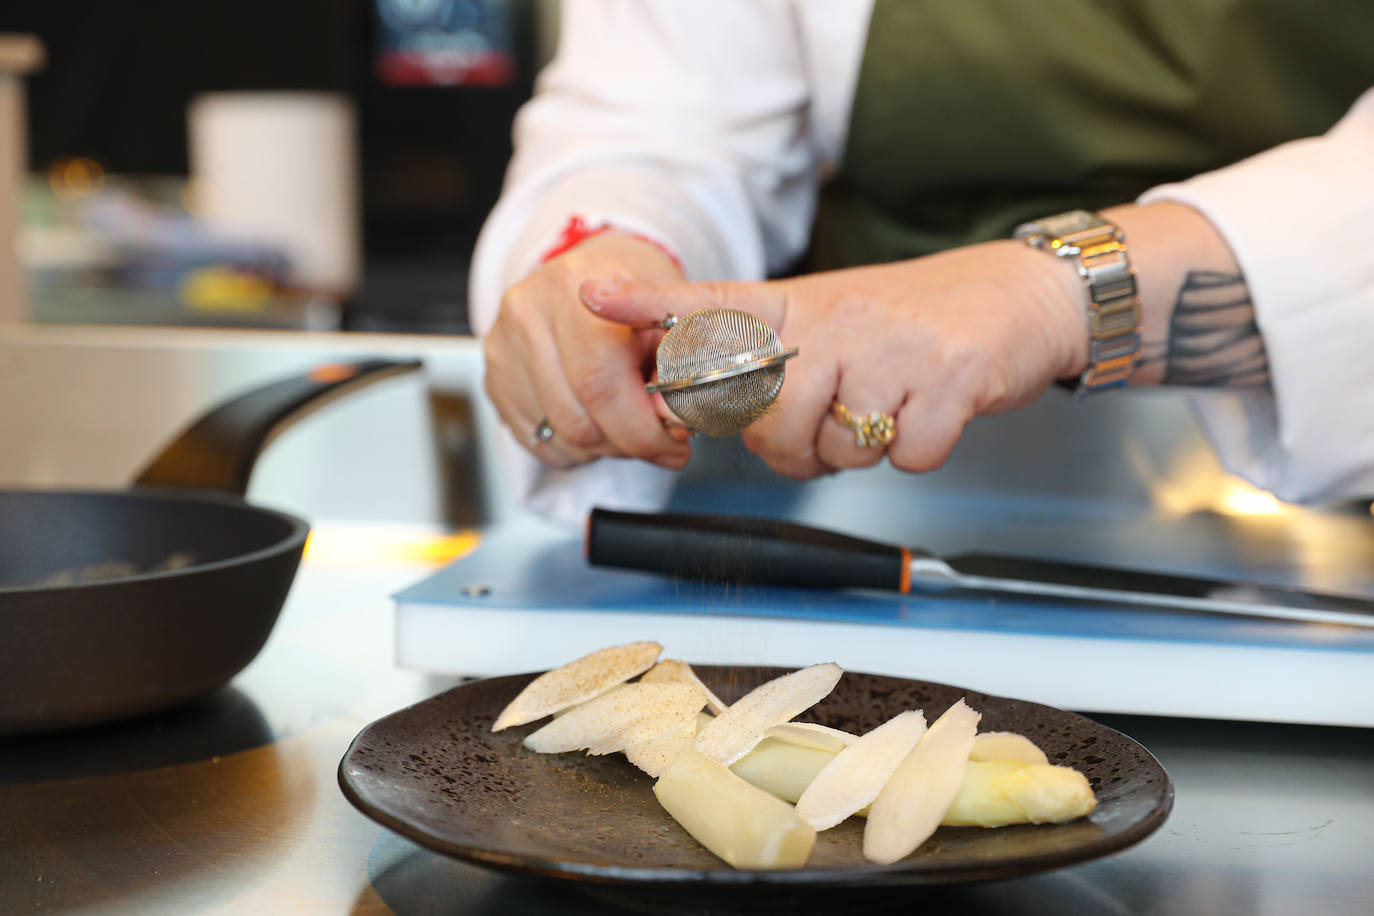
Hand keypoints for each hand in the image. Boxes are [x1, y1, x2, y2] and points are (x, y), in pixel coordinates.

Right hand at [483, 230, 691, 468]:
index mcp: (574, 286)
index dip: (640, 428)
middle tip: (658, 441)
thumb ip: (679, 362)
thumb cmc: (635, 292)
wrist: (590, 275)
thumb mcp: (671, 309)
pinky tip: (597, 422)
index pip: (600, 382)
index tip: (672, 445)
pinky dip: (576, 449)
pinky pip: (537, 441)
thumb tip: (676, 421)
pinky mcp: (493, 378)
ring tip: (628, 423)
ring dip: (604, 447)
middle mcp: (527, 313)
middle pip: (577, 419)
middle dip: (627, 444)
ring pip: (559, 437)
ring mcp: (502, 347)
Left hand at [581, 240, 1087, 478]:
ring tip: (888, 407)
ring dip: (860, 452)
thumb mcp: (835, 325)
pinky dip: (921, 453)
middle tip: (835, 422)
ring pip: (838, 448)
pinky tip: (932, 411)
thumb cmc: (913, 324)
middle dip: (797, 449)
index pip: (710, 306)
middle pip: (771, 424)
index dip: (647, 307)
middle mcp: (836, 319)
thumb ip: (775, 367)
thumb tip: (722, 421)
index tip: (591, 294)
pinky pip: (906, 459)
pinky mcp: (946, 379)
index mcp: (798, 307)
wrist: (1018, 299)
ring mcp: (891, 347)